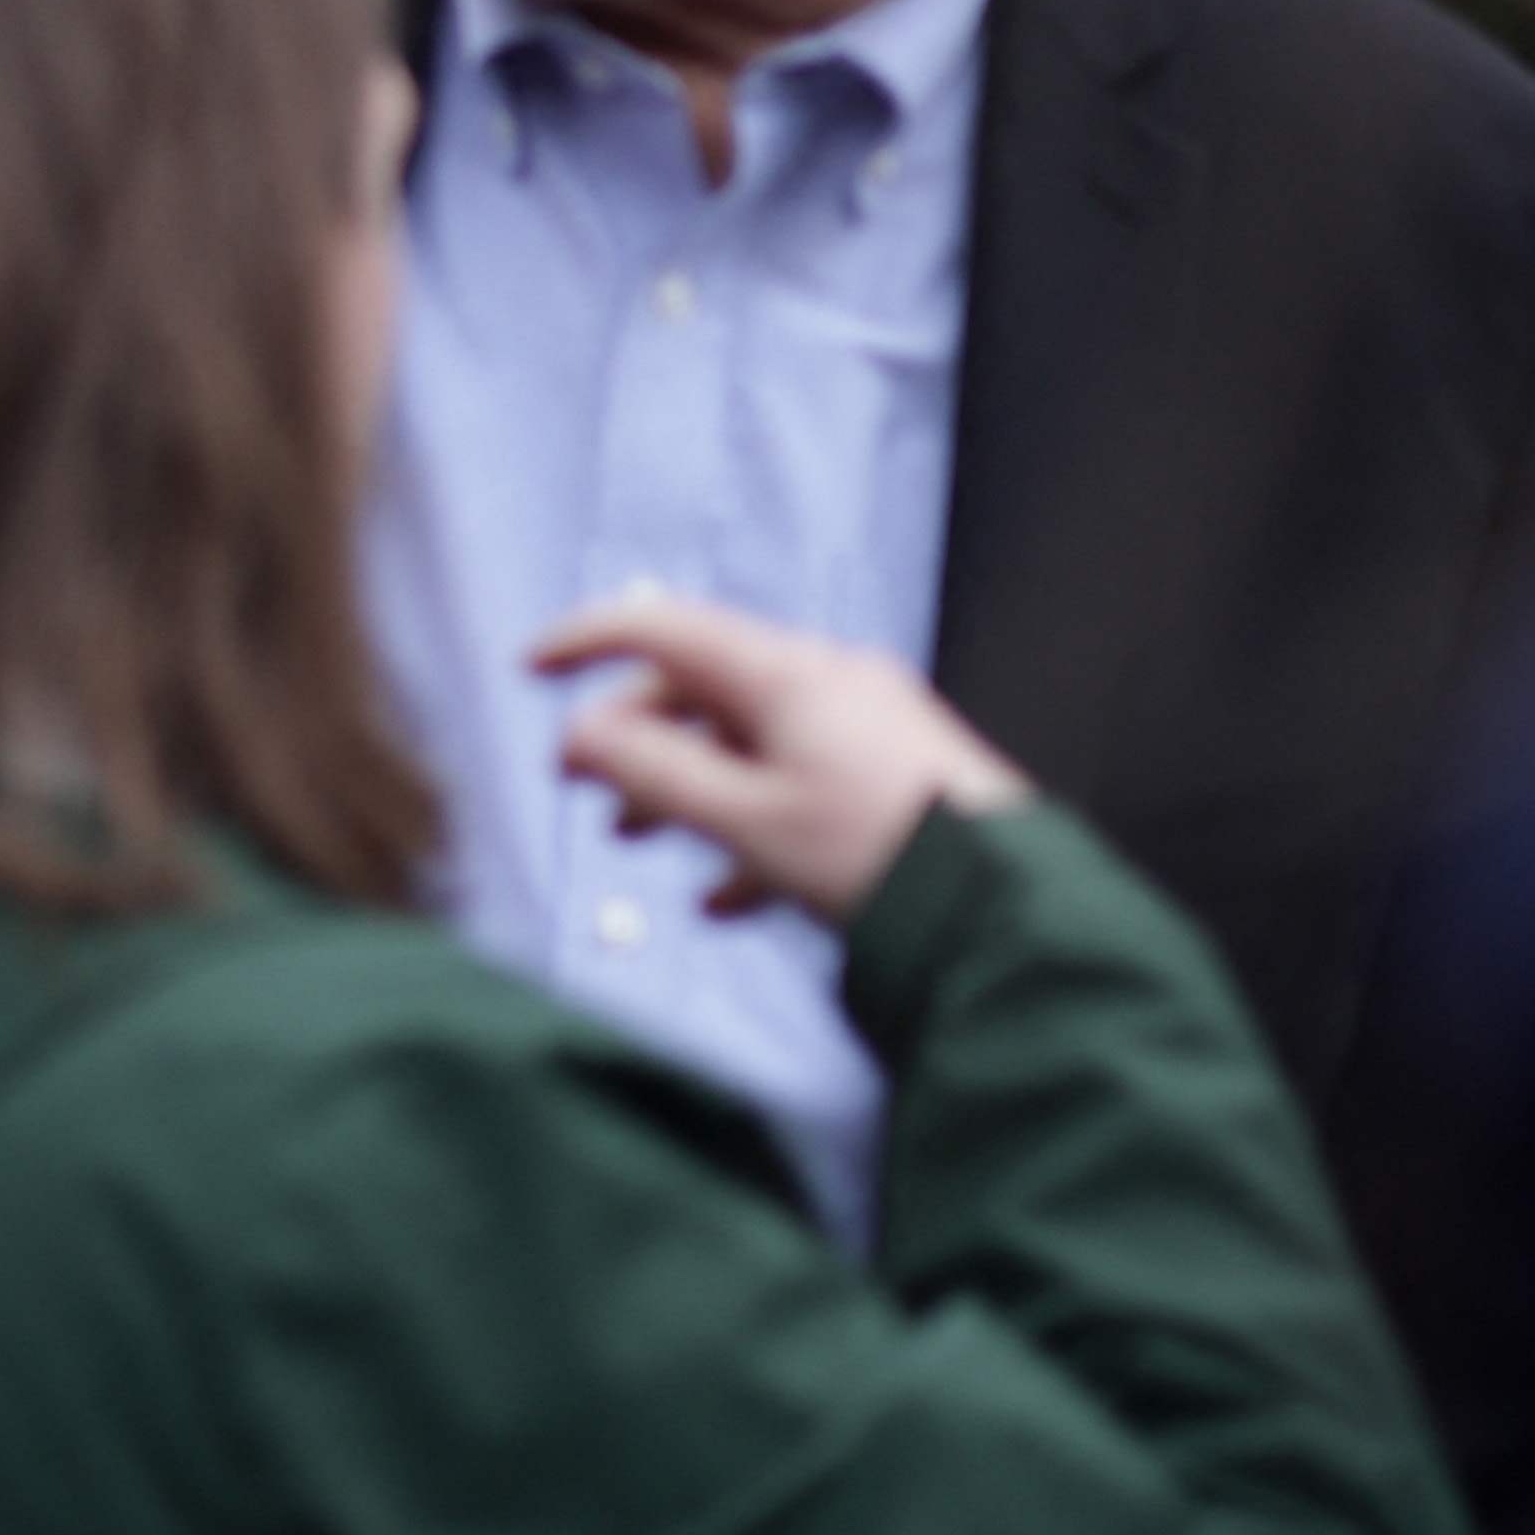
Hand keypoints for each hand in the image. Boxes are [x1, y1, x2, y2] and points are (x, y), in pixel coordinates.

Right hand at [538, 594, 1027, 930]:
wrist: (1004, 906)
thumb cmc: (875, 855)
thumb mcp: (746, 821)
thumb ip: (652, 774)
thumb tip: (580, 734)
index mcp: (786, 675)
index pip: (665, 628)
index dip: (588, 642)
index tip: (530, 668)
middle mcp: (826, 681)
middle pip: (702, 689)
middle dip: (633, 737)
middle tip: (578, 786)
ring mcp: (863, 725)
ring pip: (746, 742)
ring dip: (683, 787)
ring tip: (634, 840)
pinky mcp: (890, 774)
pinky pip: (796, 782)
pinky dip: (746, 823)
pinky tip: (724, 895)